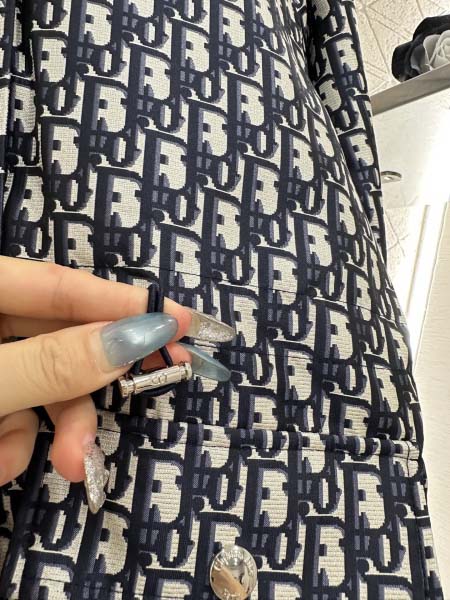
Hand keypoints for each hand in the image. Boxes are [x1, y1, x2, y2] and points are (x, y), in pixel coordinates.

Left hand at [0, 257, 233, 489]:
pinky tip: (2, 464)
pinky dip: (17, 442)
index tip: (181, 320)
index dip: (121, 301)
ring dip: (62, 427)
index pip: (59, 286)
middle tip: (153, 392)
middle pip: (60, 339)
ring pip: (42, 385)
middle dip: (95, 385)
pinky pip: (15, 412)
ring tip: (72, 466)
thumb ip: (51, 363)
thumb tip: (135, 339)